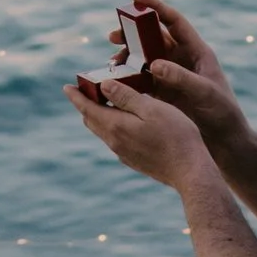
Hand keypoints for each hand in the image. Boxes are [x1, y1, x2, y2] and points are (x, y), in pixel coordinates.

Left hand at [68, 69, 209, 193]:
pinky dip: (113, 126)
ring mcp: (123, 153)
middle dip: (87, 104)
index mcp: (115, 126)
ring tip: (107, 101)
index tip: (67, 87)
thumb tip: (104, 85)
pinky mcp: (133, 160)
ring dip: (101, 115)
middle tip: (88, 89)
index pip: (87, 108)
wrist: (190, 171)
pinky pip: (115, 140)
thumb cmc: (175, 135)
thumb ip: (126, 96)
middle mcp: (114, 142)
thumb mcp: (151, 108)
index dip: (76, 96)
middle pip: (92, 120)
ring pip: (104, 131)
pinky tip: (126, 121)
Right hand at [115, 0, 246, 153]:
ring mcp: (171, 76)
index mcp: (196, 52)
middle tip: (113, 37)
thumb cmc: (223, 114)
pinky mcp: (163, 94)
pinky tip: (115, 83)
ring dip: (127, 58)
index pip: (173, 21)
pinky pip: (141, 80)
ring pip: (144, 58)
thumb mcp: (205, 93)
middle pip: (153, 38)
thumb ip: (181, 78)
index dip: (154, 6)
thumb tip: (154, 63)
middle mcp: (182, 60)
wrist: (226, 144)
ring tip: (111, 64)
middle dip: (132, 34)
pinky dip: (127, 79)